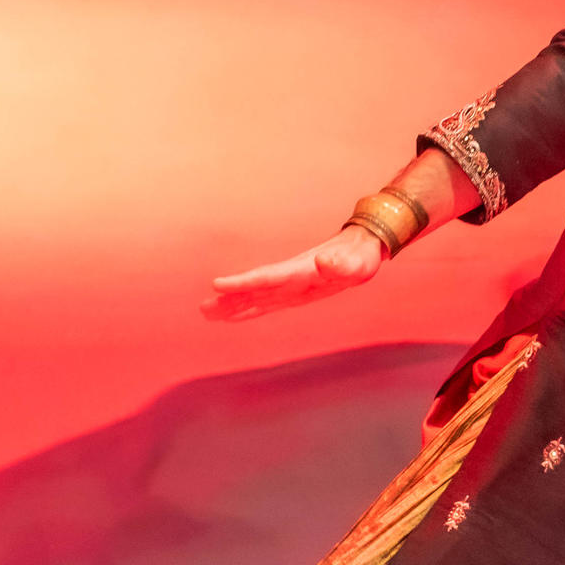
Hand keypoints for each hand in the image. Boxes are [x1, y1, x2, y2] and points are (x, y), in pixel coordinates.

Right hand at [200, 224, 385, 321]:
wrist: (361, 249)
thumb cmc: (360, 258)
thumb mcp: (356, 263)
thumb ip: (340, 264)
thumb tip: (324, 261)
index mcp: (300, 271)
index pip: (266, 277)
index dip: (243, 282)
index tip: (217, 284)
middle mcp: (289, 278)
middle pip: (254, 289)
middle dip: (229, 298)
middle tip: (203, 308)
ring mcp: (289, 286)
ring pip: (255, 296)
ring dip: (232, 304)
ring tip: (206, 312)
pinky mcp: (293, 293)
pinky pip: (266, 302)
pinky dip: (248, 309)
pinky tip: (232, 315)